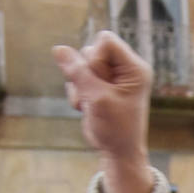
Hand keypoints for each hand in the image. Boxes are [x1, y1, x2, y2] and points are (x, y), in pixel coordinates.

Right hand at [52, 32, 154, 192]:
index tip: (101, 81)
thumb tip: (58, 49)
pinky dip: (77, 94)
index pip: (106, 40)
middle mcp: (124, 69)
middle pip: (90, 51)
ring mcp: (110, 77)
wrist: (117, 152)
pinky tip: (88, 108)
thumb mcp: (97, 99)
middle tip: (99, 97)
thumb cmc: (116, 128)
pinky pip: (75, 77)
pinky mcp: (97, 85)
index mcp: (134, 68)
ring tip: (93, 104)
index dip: (95, 57)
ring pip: (79, 64)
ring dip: (79, 86)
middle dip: (86, 74)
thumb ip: (78, 73)